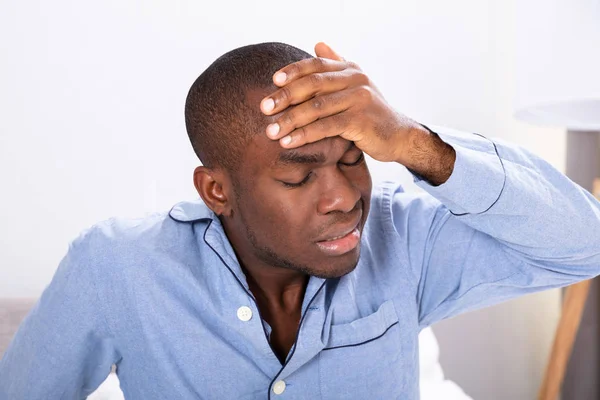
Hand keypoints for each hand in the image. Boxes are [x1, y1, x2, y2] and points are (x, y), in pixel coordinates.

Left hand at [260, 42, 426, 163]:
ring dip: (290, 120)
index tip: (272, 81)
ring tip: (271, 131)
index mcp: (350, 69)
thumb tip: (318, 44)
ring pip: (316, 107)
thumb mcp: (355, 86)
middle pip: (313, 84)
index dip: (293, 71)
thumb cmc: (371, 113)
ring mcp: (359, 99)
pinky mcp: (361, 120)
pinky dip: (304, 135)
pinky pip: (326, 127)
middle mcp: (356, 79)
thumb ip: (337, 66)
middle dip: (285, 96)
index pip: (316, 65)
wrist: (399, 136)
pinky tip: (288, 142)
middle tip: (264, 108)